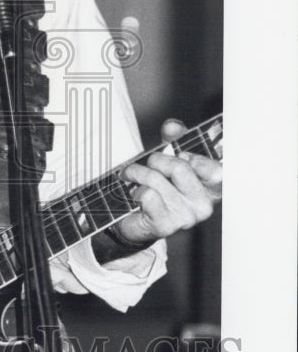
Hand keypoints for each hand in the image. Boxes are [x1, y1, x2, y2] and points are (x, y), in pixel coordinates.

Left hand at [115, 118, 222, 243]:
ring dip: (138, 173)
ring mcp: (186, 217)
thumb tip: (173, 126)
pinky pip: (147, 195)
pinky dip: (135, 190)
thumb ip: (174, 140)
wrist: (135, 218)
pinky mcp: (166, 225)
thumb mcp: (168, 160)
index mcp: (211, 189)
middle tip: (149, 165)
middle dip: (157, 160)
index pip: (217, 170)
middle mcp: (204, 205)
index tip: (183, 156)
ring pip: (156, 180)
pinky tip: (136, 197)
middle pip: (180, 168)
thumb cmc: (158, 188)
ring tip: (134, 178)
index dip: (196, 159)